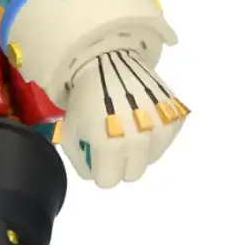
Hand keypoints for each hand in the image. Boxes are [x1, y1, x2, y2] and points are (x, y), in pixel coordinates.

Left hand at [59, 51, 187, 187]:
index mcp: (111, 145)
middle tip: (112, 142)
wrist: (107, 63)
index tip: (97, 156)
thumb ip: (80, 161)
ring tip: (127, 126)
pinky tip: (142, 117)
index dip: (99, 170)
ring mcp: (161, 128)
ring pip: (150, 159)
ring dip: (139, 150)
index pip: (108, 182)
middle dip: (120, 164)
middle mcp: (140, 140)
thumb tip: (93, 174)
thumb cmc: (85, 99)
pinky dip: (154, 134)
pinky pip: (165, 141)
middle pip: (132, 175)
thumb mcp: (69, 131)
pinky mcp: (175, 117)